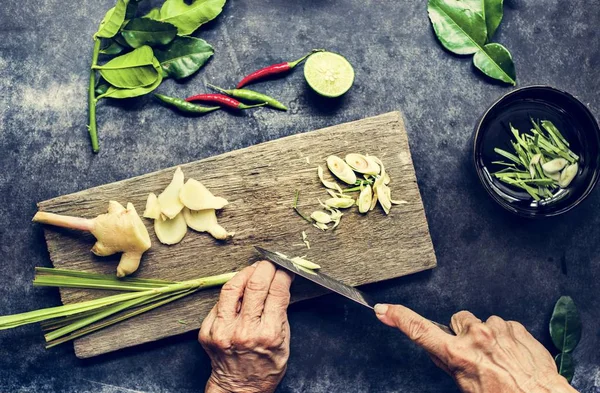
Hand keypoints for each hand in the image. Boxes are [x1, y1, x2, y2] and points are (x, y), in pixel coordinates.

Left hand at [199, 261, 292, 392]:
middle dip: (265, 268)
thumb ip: (280, 311)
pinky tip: (239, 293)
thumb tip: (279, 282)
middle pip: (255, 285)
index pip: (277, 291)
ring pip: (232, 287)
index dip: (282, 274)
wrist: (240, 387)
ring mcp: (222, 331)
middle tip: (269, 264)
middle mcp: (244, 331)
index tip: (284, 269)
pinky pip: (219, 302)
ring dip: (245, 273)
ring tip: (252, 271)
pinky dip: (232, 294)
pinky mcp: (207, 331)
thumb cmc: (266, 365)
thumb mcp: (283, 340)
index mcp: (268, 334)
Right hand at [375, 304, 577, 392]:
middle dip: (463, 333)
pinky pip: (503, 325)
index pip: (420, 330)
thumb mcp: (466, 386)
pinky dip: (505, 337)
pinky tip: (511, 354)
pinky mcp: (515, 326)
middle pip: (457, 320)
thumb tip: (444, 349)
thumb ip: (451, 362)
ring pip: (482, 322)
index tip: (384, 309)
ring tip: (499, 358)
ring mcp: (496, 328)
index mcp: (458, 354)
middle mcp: (475, 336)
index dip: (399, 318)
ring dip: (487, 336)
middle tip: (477, 356)